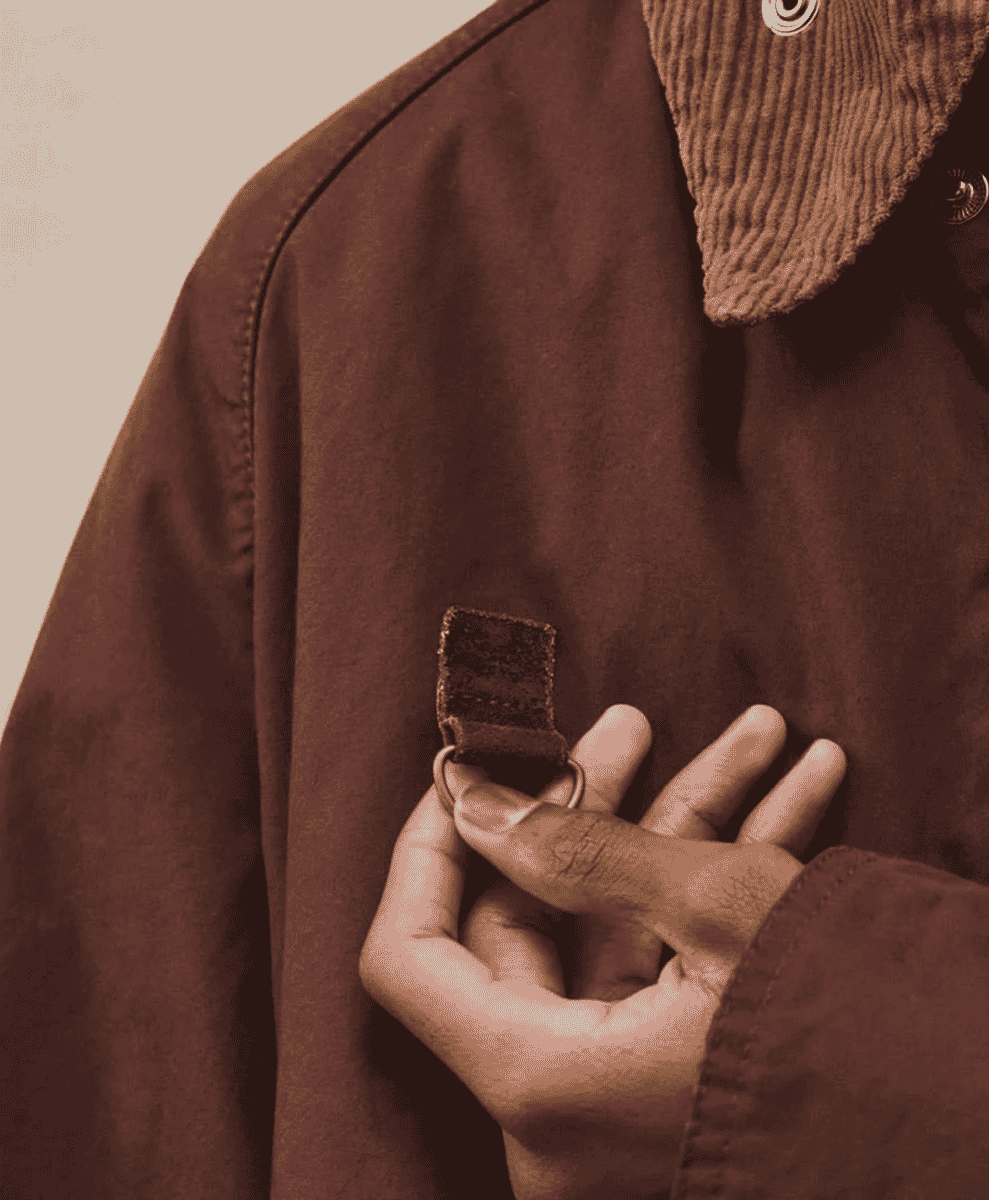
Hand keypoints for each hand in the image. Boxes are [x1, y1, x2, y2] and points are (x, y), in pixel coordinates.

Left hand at [359, 704, 846, 1198]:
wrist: (972, 1127)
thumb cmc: (856, 1030)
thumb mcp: (718, 909)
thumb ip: (576, 849)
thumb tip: (472, 803)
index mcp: (540, 1080)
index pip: (410, 956)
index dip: (426, 851)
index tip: (465, 775)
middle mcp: (560, 1110)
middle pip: (533, 922)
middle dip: (600, 802)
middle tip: (635, 722)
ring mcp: (616, 1100)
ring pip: (614, 930)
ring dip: (684, 825)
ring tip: (759, 736)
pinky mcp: (670, 1078)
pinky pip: (662, 967)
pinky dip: (710, 887)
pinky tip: (794, 795)